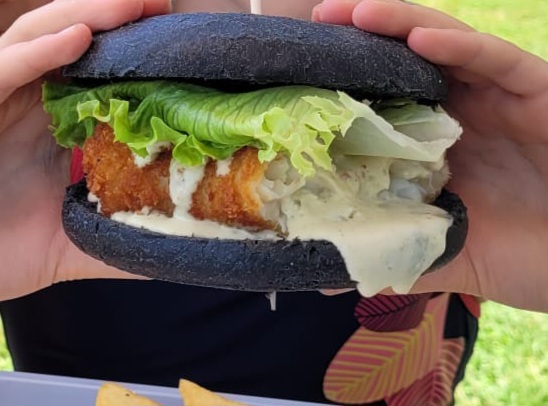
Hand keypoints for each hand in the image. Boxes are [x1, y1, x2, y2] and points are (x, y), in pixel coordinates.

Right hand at [0, 0, 170, 300]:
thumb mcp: (73, 244)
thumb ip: (122, 239)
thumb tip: (184, 245)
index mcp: (55, 128)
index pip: (98, 78)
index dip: (135, 57)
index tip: (182, 46)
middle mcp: (27, 104)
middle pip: (73, 46)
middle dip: (116, 20)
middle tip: (163, 5)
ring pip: (39, 42)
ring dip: (86, 17)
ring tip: (135, 5)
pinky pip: (2, 69)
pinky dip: (37, 52)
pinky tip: (78, 37)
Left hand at [314, 0, 547, 311]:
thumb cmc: (523, 256)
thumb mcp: (443, 254)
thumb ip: (391, 255)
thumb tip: (325, 275)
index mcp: (434, 143)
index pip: (383, 98)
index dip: (344, 82)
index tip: (299, 75)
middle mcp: (462, 112)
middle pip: (405, 60)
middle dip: (362, 36)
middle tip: (317, 20)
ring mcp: (498, 99)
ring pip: (445, 46)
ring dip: (399, 25)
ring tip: (352, 13)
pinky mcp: (538, 94)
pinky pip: (496, 61)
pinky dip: (459, 47)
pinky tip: (419, 40)